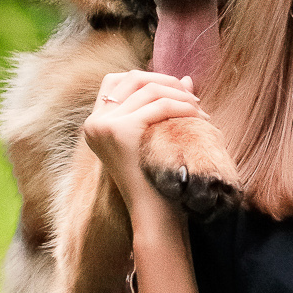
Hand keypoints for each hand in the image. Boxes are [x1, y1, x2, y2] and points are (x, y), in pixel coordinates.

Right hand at [83, 66, 202, 214]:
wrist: (153, 214)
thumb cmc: (156, 179)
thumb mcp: (155, 136)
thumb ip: (164, 106)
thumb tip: (186, 78)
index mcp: (95, 124)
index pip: (114, 81)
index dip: (146, 78)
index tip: (174, 90)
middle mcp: (93, 123)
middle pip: (131, 79)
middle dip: (165, 81)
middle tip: (193, 98)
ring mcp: (104, 125)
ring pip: (148, 89)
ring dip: (180, 95)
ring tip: (199, 111)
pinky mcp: (120, 130)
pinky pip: (159, 106)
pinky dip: (182, 107)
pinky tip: (198, 118)